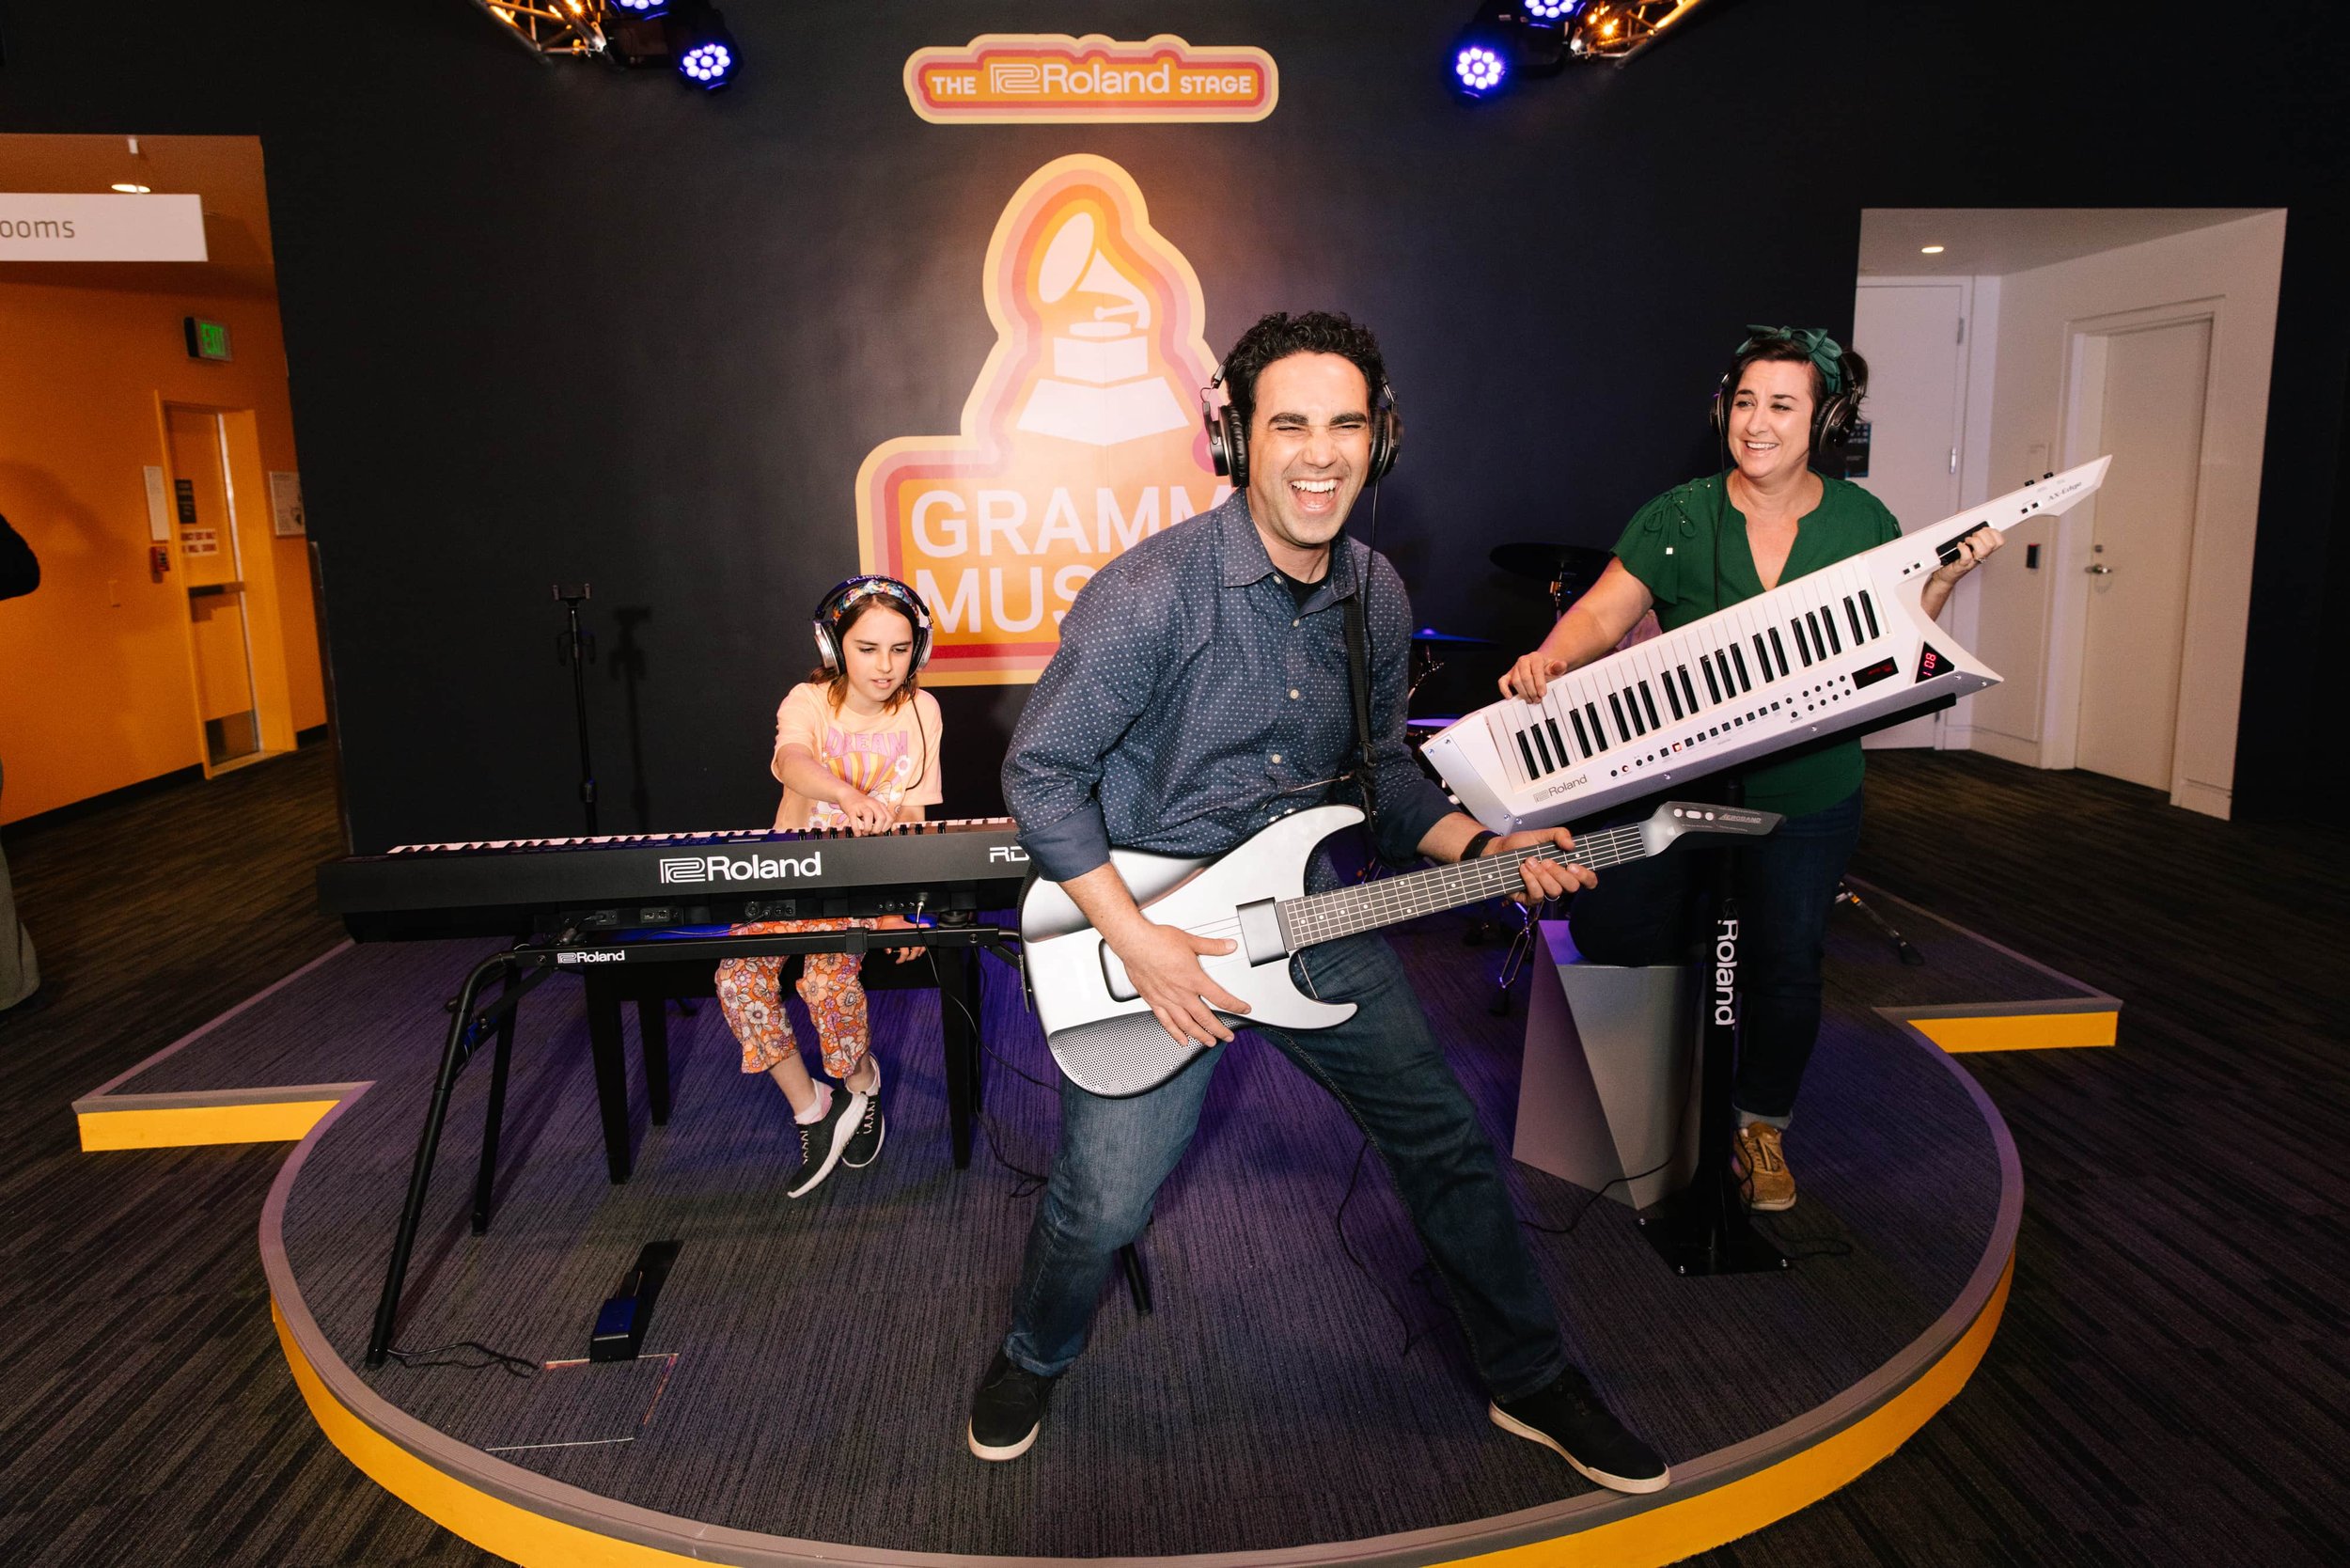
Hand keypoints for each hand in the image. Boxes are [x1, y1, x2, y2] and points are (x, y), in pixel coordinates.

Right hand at [834, 788, 894, 835]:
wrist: (847, 794)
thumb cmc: (861, 803)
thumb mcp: (873, 807)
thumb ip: (878, 816)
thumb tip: (881, 830)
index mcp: (879, 805)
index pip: (889, 817)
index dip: (887, 827)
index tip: (882, 831)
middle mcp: (872, 804)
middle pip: (881, 817)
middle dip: (878, 828)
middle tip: (873, 832)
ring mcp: (861, 805)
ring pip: (869, 816)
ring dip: (868, 828)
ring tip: (865, 832)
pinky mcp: (851, 809)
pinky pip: (854, 819)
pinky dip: (856, 829)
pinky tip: (857, 833)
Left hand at [873, 913, 924, 963]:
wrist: (890, 917)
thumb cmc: (887, 926)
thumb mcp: (884, 936)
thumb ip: (886, 946)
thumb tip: (889, 952)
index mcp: (902, 937)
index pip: (905, 952)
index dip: (902, 959)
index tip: (898, 961)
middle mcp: (910, 934)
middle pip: (916, 950)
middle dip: (912, 957)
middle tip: (907, 959)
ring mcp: (914, 931)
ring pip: (922, 944)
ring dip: (920, 951)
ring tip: (915, 954)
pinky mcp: (915, 927)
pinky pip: (923, 936)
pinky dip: (922, 942)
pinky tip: (920, 947)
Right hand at [1108, 920, 1249, 1049]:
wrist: (1134, 943)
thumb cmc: (1157, 942)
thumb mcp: (1191, 941)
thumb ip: (1212, 946)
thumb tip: (1229, 946)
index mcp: (1194, 979)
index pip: (1221, 998)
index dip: (1236, 1006)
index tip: (1243, 1009)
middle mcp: (1181, 993)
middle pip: (1205, 1018)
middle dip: (1219, 1029)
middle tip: (1228, 1036)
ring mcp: (1167, 999)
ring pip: (1187, 1024)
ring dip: (1200, 1036)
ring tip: (1209, 1042)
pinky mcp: (1153, 1001)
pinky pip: (1166, 1022)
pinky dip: (1175, 1033)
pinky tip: (1181, 1039)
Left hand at [1486, 827, 1595, 905]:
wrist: (1499, 850)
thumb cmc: (1521, 844)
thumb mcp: (1542, 834)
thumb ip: (1560, 834)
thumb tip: (1572, 845)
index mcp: (1566, 868)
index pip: (1587, 880)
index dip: (1586, 876)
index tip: (1574, 865)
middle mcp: (1558, 882)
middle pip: (1572, 887)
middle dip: (1559, 872)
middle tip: (1546, 860)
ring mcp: (1544, 891)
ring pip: (1554, 891)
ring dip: (1542, 875)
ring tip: (1529, 861)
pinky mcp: (1530, 899)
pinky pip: (1538, 895)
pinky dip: (1531, 881)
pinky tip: (1523, 869)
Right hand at [1500, 649, 1566, 700]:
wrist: (1540, 666)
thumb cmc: (1547, 668)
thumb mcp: (1555, 667)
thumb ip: (1558, 667)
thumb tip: (1560, 665)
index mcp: (1535, 657)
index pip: (1536, 671)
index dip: (1539, 683)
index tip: (1543, 694)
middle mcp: (1523, 660)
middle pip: (1525, 678)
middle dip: (1532, 691)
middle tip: (1538, 699)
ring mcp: (1515, 668)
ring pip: (1516, 681)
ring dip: (1523, 693)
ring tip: (1531, 700)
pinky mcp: (1508, 675)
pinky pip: (1502, 681)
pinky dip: (1504, 690)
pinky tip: (1510, 697)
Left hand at [1932, 528, 2003, 584]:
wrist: (1943, 574)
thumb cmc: (1951, 557)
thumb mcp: (1959, 538)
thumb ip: (1962, 525)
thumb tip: (1962, 513)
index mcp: (1983, 548)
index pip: (1999, 540)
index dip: (1995, 532)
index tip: (1984, 528)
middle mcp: (1980, 555)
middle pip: (1993, 544)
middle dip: (1983, 534)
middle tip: (1972, 535)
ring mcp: (1972, 561)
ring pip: (1984, 550)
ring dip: (1974, 541)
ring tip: (1966, 540)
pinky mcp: (1961, 566)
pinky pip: (1967, 557)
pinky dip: (1963, 548)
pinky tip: (1959, 545)